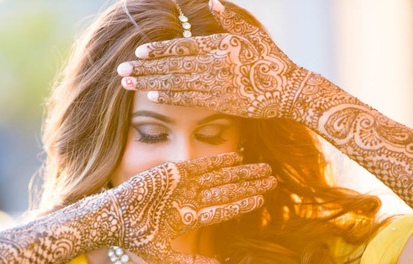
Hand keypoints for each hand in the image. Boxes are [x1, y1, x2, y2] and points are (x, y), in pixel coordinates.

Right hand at [105, 152, 276, 263]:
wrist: (115, 218)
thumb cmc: (136, 239)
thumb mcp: (165, 258)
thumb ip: (192, 263)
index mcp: (190, 218)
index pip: (224, 210)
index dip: (243, 204)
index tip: (262, 200)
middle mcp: (190, 200)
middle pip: (227, 191)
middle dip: (250, 186)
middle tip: (273, 180)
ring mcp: (183, 185)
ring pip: (219, 177)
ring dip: (241, 173)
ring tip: (262, 168)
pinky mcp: (173, 172)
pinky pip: (201, 165)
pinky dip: (218, 161)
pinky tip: (237, 158)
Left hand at [117, 0, 310, 118]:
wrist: (291, 92)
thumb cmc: (272, 61)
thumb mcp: (253, 35)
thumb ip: (229, 19)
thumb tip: (212, 0)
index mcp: (221, 44)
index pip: (183, 46)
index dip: (159, 49)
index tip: (139, 51)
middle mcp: (216, 64)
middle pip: (173, 66)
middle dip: (145, 68)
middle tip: (121, 68)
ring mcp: (217, 85)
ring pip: (176, 84)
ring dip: (150, 84)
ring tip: (127, 83)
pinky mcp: (220, 103)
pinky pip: (189, 100)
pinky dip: (170, 98)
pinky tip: (152, 96)